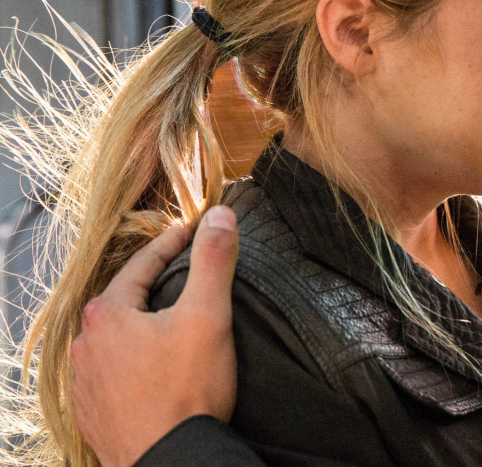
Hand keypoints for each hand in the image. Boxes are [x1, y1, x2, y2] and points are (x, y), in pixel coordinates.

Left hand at [71, 205, 239, 466]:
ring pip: (117, 338)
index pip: (144, 262)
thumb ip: (213, 260)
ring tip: (172, 322)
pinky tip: (155, 367)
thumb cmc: (187, 388)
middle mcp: (86, 345)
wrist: (170, 459)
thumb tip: (219, 215)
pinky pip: (114, 373)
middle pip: (127, 299)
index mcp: (107, 314)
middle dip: (156, 284)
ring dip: (143, 326)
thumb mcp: (208, 314)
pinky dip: (135, 362)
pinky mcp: (95, 413)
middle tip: (187, 274)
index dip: (175, 242)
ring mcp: (86, 382)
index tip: (198, 230)